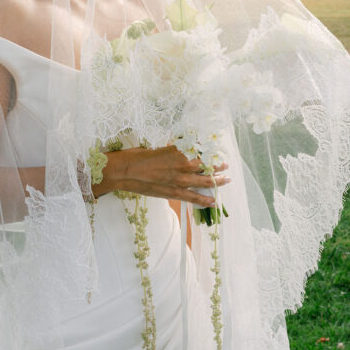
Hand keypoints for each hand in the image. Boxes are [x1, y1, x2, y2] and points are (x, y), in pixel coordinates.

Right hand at [92, 145, 229, 204]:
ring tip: (227, 179)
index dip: (209, 151)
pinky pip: (193, 197)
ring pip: (204, 181)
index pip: (198, 150)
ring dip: (217, 181)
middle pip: (206, 165)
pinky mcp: (173, 192)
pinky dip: (205, 200)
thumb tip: (177, 148)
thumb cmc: (135, 156)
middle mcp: (181, 164)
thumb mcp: (155, 148)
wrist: (123, 172)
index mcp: (177, 150)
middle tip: (226, 165)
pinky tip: (214, 201)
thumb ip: (169, 149)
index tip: (215, 151)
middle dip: (217, 166)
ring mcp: (178, 180)